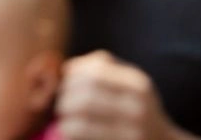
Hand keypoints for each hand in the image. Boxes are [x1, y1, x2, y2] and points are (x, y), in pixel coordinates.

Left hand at [57, 51, 184, 139]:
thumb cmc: (135, 107)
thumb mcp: (127, 81)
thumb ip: (99, 67)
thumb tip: (67, 69)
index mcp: (137, 84)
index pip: (95, 73)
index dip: (72, 77)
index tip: (65, 84)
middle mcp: (138, 107)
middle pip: (86, 98)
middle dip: (65, 99)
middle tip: (61, 105)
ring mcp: (133, 132)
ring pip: (81, 122)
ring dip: (65, 119)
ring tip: (65, 119)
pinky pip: (84, 137)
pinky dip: (71, 132)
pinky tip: (71, 130)